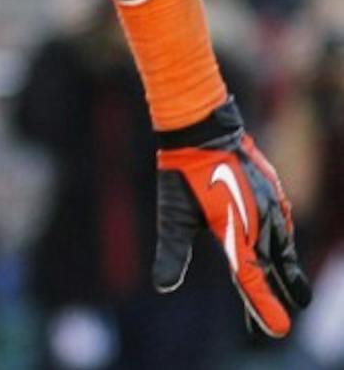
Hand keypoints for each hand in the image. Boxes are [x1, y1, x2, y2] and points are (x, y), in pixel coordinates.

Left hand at [154, 99, 311, 335]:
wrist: (204, 127)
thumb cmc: (184, 171)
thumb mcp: (173, 214)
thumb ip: (173, 252)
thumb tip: (163, 286)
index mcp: (236, 231)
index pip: (251, 278)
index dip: (262, 306)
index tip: (277, 330)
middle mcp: (260, 222)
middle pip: (271, 268)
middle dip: (273, 296)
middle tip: (277, 327)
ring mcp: (270, 205)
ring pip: (282, 247)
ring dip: (285, 271)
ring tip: (294, 292)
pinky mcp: (272, 191)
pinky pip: (284, 225)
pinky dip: (284, 244)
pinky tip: (282, 248)